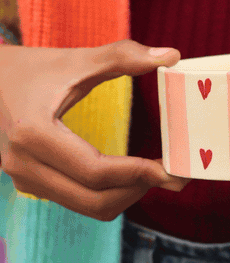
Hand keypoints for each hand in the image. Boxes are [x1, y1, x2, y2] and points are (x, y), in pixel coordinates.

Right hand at [0, 40, 190, 221]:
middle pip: (94, 200)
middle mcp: (24, 164)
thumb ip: (123, 56)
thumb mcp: (77, 59)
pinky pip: (77, 201)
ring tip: (155, 175)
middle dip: (138, 191)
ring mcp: (24, 178)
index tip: (171, 167)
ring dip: (126, 195)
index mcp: (34, 133)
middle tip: (173, 176)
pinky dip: (108, 194)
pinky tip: (131, 175)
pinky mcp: (30, 184)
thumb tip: (172, 55)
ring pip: (87, 207)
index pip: (95, 171)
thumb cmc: (33, 68)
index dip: (138, 173)